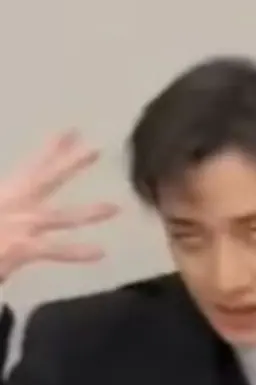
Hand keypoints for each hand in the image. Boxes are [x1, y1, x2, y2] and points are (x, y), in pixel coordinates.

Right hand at [0, 132, 118, 280]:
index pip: (34, 167)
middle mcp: (14, 205)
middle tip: (97, 149)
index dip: (53, 149)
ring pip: (60, 216)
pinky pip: (54, 249)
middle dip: (72, 163)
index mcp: (8, 196)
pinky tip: (100, 252)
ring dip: (89, 212)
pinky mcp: (21, 247)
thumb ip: (18, 205)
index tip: (71, 133)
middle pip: (47, 178)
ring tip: (115, 208)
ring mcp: (19, 225)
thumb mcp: (4, 213)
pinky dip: (77, 252)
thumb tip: (28, 208)